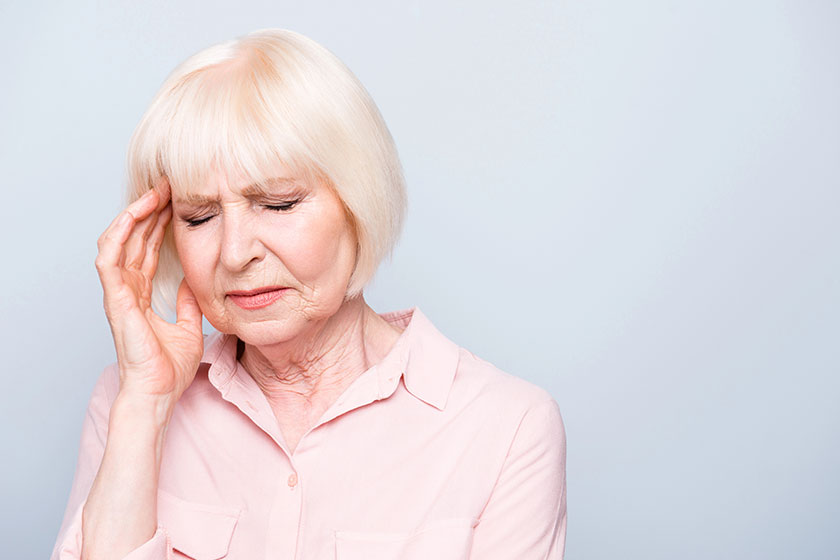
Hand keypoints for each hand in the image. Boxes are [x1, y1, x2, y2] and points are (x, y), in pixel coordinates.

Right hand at [95, 178, 203, 406]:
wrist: (158, 392)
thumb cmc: (168, 369)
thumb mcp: (189, 327)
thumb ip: (188, 304)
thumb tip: (193, 284)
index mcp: (140, 295)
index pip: (146, 251)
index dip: (158, 226)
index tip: (175, 203)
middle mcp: (126, 290)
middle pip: (133, 240)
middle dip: (149, 211)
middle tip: (167, 187)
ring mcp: (118, 293)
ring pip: (118, 242)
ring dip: (133, 215)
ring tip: (153, 193)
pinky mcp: (115, 299)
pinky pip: (109, 259)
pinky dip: (118, 235)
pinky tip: (132, 215)